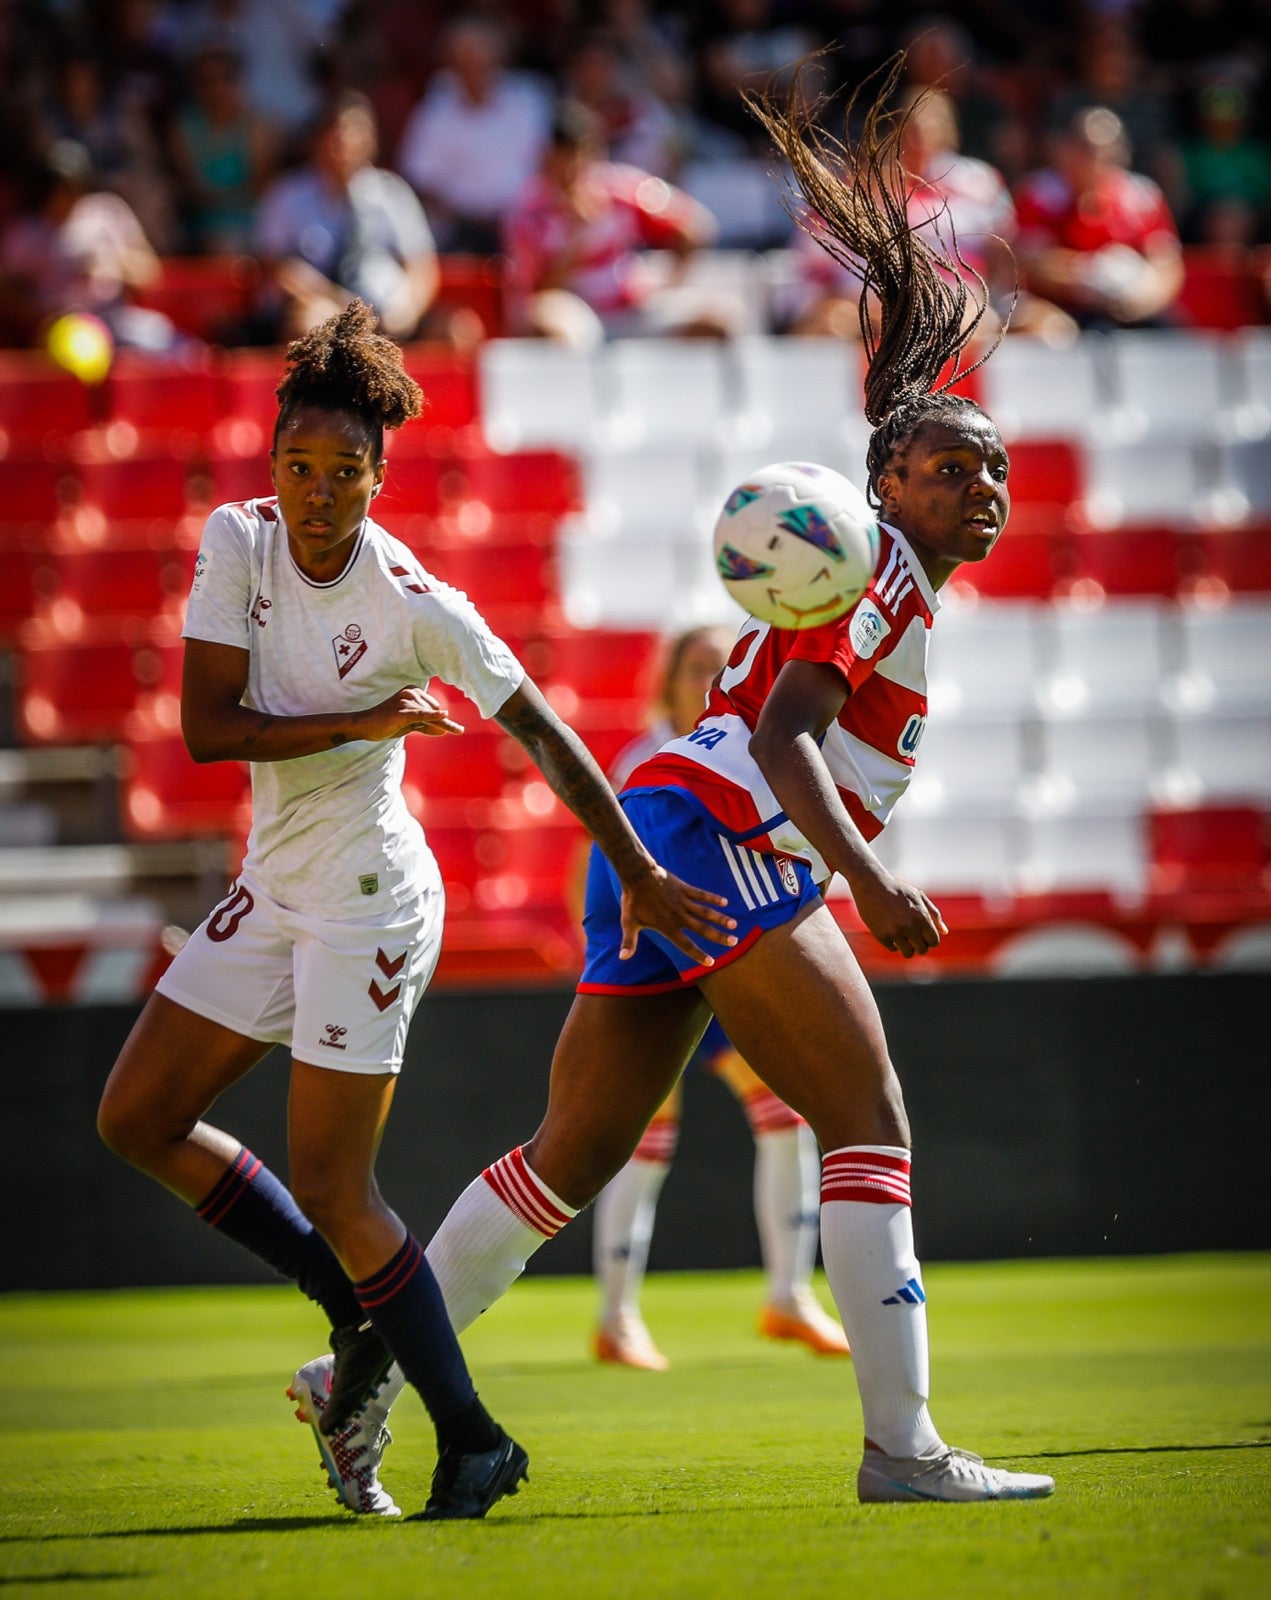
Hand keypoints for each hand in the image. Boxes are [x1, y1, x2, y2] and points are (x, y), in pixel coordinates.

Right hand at [357, 686, 463, 742]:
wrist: (365, 726)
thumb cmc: (386, 724)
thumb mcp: (409, 724)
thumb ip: (426, 725)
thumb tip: (444, 730)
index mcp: (413, 691)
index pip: (433, 708)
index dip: (439, 722)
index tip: (455, 729)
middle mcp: (411, 693)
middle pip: (434, 712)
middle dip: (441, 725)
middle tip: (455, 730)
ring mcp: (406, 701)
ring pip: (430, 716)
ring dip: (439, 727)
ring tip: (447, 730)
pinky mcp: (402, 711)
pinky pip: (421, 714)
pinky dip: (433, 716)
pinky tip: (444, 715)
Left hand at [618, 865, 737, 967]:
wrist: (638, 875)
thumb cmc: (633, 900)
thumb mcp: (629, 923)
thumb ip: (629, 942)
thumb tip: (622, 958)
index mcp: (667, 926)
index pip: (686, 945)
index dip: (698, 955)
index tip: (711, 962)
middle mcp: (679, 915)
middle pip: (703, 929)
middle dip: (719, 937)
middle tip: (734, 943)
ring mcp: (683, 901)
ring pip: (705, 912)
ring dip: (720, 918)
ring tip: (734, 925)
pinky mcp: (684, 888)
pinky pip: (702, 894)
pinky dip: (713, 898)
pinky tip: (724, 902)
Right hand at [850, 869, 946, 957]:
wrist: (871, 885)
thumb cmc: (898, 889)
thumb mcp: (919, 896)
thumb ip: (934, 914)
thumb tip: (945, 932)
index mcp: (921, 916)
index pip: (934, 941)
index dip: (930, 940)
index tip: (924, 934)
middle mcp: (909, 926)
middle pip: (922, 950)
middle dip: (920, 945)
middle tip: (913, 937)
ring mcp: (895, 932)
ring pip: (908, 953)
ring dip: (907, 948)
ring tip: (903, 937)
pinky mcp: (881, 936)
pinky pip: (893, 949)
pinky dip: (894, 943)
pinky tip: (890, 931)